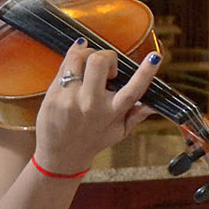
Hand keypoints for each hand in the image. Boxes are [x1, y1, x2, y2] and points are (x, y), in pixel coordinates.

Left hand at [32, 44, 162, 174]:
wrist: (61, 153)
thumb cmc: (92, 140)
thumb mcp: (119, 132)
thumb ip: (137, 115)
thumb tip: (155, 104)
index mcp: (112, 112)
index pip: (134, 89)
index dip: (146, 71)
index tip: (154, 57)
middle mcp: (91, 104)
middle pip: (99, 61)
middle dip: (107, 55)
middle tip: (107, 66)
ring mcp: (70, 97)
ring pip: (78, 57)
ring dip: (87, 54)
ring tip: (89, 66)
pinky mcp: (53, 94)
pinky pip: (64, 65)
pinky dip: (72, 59)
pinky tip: (76, 63)